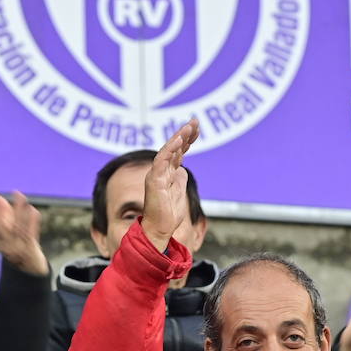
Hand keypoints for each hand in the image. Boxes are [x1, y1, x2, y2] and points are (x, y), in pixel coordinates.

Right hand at [0, 190, 47, 275]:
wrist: (31, 269)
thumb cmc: (17, 246)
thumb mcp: (5, 233)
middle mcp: (5, 245)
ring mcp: (18, 247)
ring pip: (17, 227)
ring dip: (17, 210)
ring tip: (18, 193)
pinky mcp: (30, 249)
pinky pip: (31, 234)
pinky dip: (32, 221)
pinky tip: (33, 209)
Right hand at [142, 119, 198, 249]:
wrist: (159, 229)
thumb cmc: (168, 214)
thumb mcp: (179, 192)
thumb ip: (180, 179)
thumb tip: (183, 169)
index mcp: (168, 173)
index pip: (179, 151)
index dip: (188, 139)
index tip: (197, 128)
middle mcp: (162, 170)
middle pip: (175, 147)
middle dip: (185, 133)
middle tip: (195, 121)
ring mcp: (157, 173)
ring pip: (168, 150)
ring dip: (179, 137)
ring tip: (189, 126)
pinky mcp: (154, 179)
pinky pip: (161, 160)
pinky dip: (170, 148)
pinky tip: (179, 139)